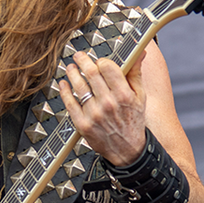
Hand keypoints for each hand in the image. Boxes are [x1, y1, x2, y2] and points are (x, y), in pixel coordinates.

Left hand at [59, 49, 147, 165]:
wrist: (128, 150)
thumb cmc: (133, 121)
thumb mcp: (140, 97)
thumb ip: (136, 73)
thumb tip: (139, 52)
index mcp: (124, 95)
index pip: (108, 67)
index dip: (101, 61)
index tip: (98, 61)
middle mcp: (109, 104)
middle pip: (91, 73)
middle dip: (82, 61)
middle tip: (79, 56)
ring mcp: (94, 114)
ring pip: (78, 86)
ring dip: (72, 73)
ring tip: (70, 68)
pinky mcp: (83, 124)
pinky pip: (70, 103)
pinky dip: (65, 91)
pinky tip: (64, 84)